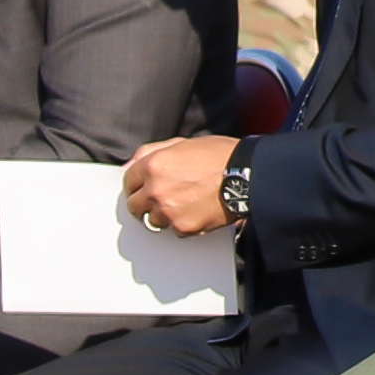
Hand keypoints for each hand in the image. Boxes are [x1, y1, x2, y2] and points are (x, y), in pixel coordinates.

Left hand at [125, 136, 241, 235]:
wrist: (246, 176)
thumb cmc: (219, 156)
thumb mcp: (182, 143)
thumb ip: (151, 152)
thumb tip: (131, 165)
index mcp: (154, 165)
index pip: (129, 181)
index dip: (136, 183)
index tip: (142, 187)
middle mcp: (156, 189)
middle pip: (134, 206)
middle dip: (144, 202)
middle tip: (160, 199)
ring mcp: (168, 211)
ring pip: (153, 221)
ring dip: (163, 215)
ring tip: (183, 204)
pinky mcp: (183, 227)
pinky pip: (174, 230)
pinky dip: (182, 224)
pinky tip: (195, 210)